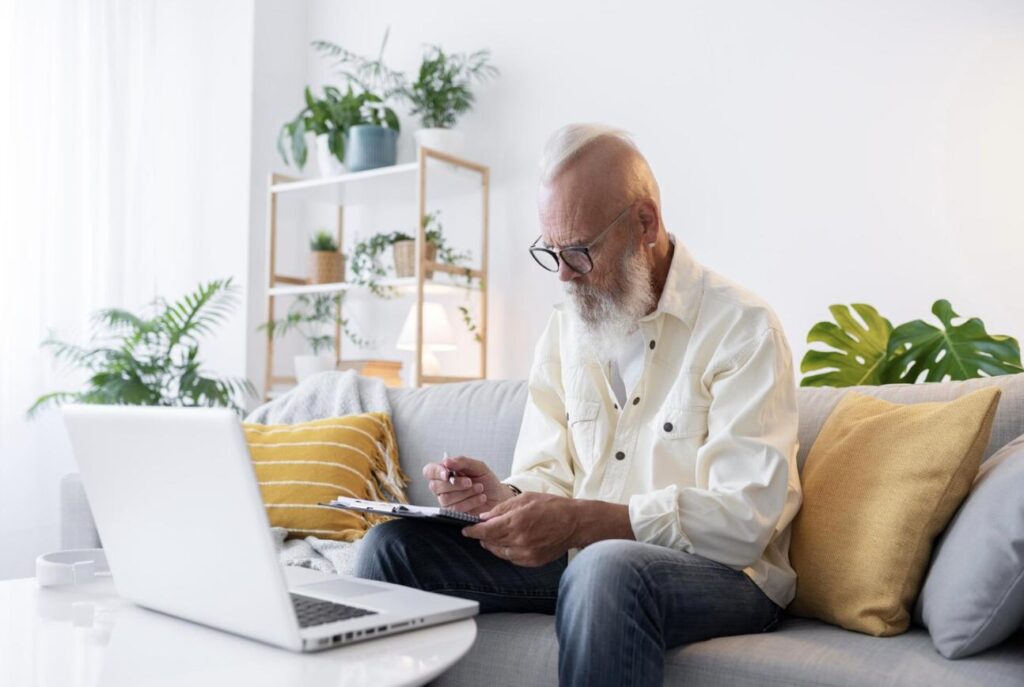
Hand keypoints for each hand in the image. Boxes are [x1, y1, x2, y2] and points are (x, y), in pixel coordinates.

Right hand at [422, 455, 513, 514]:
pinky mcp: (454, 514)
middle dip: (455, 483)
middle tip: (470, 481)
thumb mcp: (478, 467)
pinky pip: (455, 509)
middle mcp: (443, 488)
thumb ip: (462, 462)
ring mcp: (447, 502)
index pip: (429, 471)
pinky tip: (480, 498)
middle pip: (435, 486)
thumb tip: (446, 461)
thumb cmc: (487, 481)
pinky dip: (470, 502)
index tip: (447, 473)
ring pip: (445, 498)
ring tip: (479, 488)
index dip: (436, 472)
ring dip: (465, 493)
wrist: (499, 497)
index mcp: (446, 473)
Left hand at [461, 492, 577, 566]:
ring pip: (499, 552)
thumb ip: (503, 508)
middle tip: (480, 530)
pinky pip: (511, 558)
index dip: (472, 531)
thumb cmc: (553, 507)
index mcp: (516, 522)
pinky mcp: (532, 561)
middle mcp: (519, 540)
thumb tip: (485, 517)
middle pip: (490, 542)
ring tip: (493, 536)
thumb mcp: (525, 499)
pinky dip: (506, 551)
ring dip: (493, 544)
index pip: (485, 531)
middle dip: (483, 536)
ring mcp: (526, 553)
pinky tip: (508, 543)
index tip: (466, 530)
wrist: (576, 523)